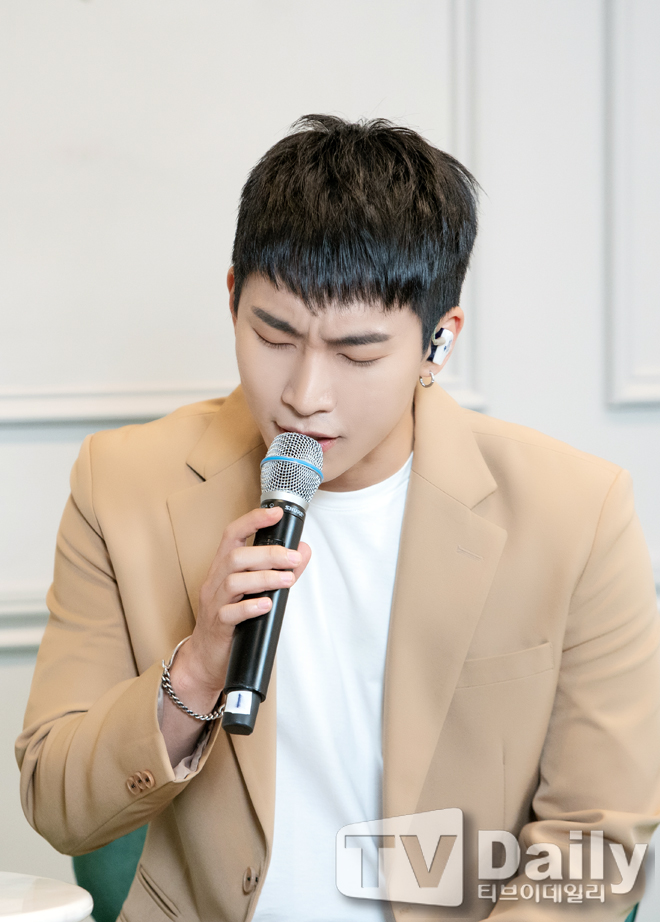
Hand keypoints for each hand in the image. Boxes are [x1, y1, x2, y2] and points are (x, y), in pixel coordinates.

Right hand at [169, 505, 310, 710]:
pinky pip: (230, 613)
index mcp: (222, 567)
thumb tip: (303, 551)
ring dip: (264, 578)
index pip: (233, 534)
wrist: (207, 659)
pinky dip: (251, 607)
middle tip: (294, 558)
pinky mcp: (218, 626)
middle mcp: (215, 581)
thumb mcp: (254, 591)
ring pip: (234, 582)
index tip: (276, 513)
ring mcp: (214, 604)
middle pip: (236, 557)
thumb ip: (278, 570)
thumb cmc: (232, 620)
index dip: (253, 520)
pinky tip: (268, 604)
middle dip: (268, 554)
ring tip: (288, 579)